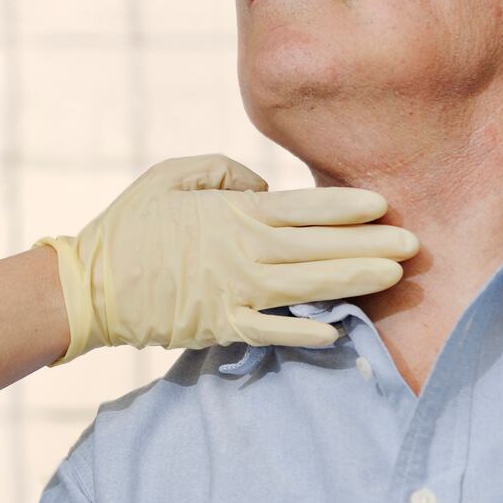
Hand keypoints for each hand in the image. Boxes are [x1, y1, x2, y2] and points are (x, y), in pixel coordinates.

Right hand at [36, 154, 415, 363]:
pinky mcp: (220, 326)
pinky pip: (270, 330)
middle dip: (369, 245)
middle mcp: (241, 254)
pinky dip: (303, 331)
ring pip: (306, 287)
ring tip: (394, 278)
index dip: (345, 207)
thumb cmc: (130, 224)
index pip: (301, 209)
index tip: (383, 204)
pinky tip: (338, 329)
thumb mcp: (170, 174)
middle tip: (413, 244)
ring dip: (353, 282)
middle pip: (317, 249)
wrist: (90, 286)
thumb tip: (262, 185)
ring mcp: (233, 294)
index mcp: (230, 214)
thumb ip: (221, 172)